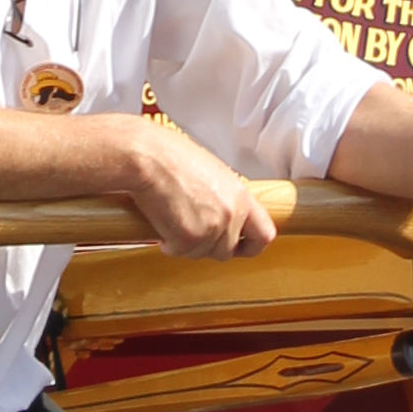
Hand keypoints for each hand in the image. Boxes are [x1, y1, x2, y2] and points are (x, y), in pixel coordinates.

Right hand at [111, 120, 276, 256]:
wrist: (148, 158)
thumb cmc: (173, 157)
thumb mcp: (213, 173)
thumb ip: (226, 198)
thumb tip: (224, 214)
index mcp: (241, 197)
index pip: (264, 235)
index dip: (251, 246)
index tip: (241, 248)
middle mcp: (231, 215)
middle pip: (227, 250)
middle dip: (208, 244)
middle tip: (191, 229)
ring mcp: (211, 229)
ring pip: (202, 253)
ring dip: (187, 244)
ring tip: (174, 220)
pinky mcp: (188, 239)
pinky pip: (180, 252)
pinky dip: (169, 244)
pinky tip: (163, 224)